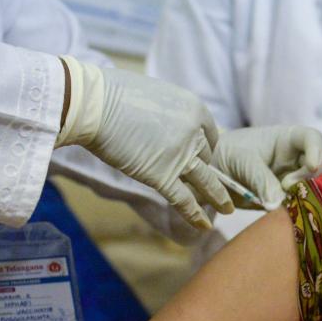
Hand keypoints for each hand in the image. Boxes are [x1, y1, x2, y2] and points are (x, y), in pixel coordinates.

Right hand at [56, 57, 232, 229]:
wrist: (94, 104)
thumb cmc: (116, 95)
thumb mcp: (159, 96)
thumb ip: (173, 115)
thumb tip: (173, 129)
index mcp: (195, 108)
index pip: (211, 135)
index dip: (207, 148)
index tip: (203, 157)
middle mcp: (195, 132)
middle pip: (206, 157)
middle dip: (203, 169)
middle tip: (205, 182)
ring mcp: (181, 155)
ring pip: (205, 181)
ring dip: (217, 197)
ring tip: (227, 209)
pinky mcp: (162, 175)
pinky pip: (184, 199)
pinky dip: (195, 214)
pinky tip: (203, 226)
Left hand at [213, 126, 321, 208]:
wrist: (213, 175)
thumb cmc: (226, 155)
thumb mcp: (241, 161)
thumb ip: (260, 179)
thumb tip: (278, 203)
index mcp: (287, 140)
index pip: (313, 138)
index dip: (317, 151)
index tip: (312, 166)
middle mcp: (296, 159)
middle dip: (310, 179)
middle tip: (287, 187)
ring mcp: (294, 181)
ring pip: (316, 189)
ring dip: (305, 197)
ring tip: (282, 201)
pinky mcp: (288, 200)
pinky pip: (302, 207)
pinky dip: (297, 212)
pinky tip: (283, 212)